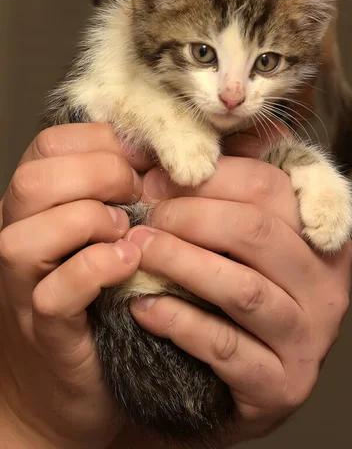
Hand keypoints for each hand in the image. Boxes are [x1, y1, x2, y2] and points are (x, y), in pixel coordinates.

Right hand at [0, 124, 151, 448]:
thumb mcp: (111, 225)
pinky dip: (96, 269)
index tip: (143, 160)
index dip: (103, 142)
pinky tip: (129, 265)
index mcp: (38, 203)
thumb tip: (164, 151)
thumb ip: (125, 185)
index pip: (50, 144)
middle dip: (98, 174)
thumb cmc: (104, 286)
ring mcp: (26, 287)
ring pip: (26, 237)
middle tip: (136, 195)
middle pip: (32, 180)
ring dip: (88, 222)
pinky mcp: (47, 330)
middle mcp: (21, 236)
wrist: (72, 376)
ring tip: (126, 232)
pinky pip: (55, 293)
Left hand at [130, 128, 351, 444]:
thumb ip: (233, 188)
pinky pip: (225, 346)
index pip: (271, 185)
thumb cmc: (239, 289)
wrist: (243, 378)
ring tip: (138, 250)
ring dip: (181, 262)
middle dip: (191, 216)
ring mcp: (309, 336)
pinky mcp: (282, 384)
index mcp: (322, 233)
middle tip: (144, 215)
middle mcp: (327, 282)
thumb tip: (196, 136)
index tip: (157, 178)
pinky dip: (178, 322)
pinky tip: (142, 307)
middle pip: (257, 231)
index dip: (210, 176)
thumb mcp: (246, 236)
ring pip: (242, 288)